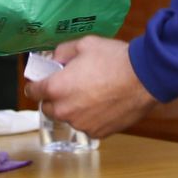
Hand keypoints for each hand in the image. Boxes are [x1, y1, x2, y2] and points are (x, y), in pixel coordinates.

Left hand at [22, 36, 158, 138]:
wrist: (144, 79)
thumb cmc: (114, 59)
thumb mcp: (85, 44)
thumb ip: (63, 52)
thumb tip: (54, 59)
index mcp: (57, 88)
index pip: (33, 92)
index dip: (36, 85)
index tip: (41, 82)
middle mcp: (65, 110)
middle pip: (48, 108)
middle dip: (54, 98)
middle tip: (69, 86)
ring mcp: (81, 124)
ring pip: (69, 117)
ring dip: (73, 108)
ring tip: (91, 94)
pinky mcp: (98, 133)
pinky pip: (86, 125)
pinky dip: (90, 117)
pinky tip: (102, 104)